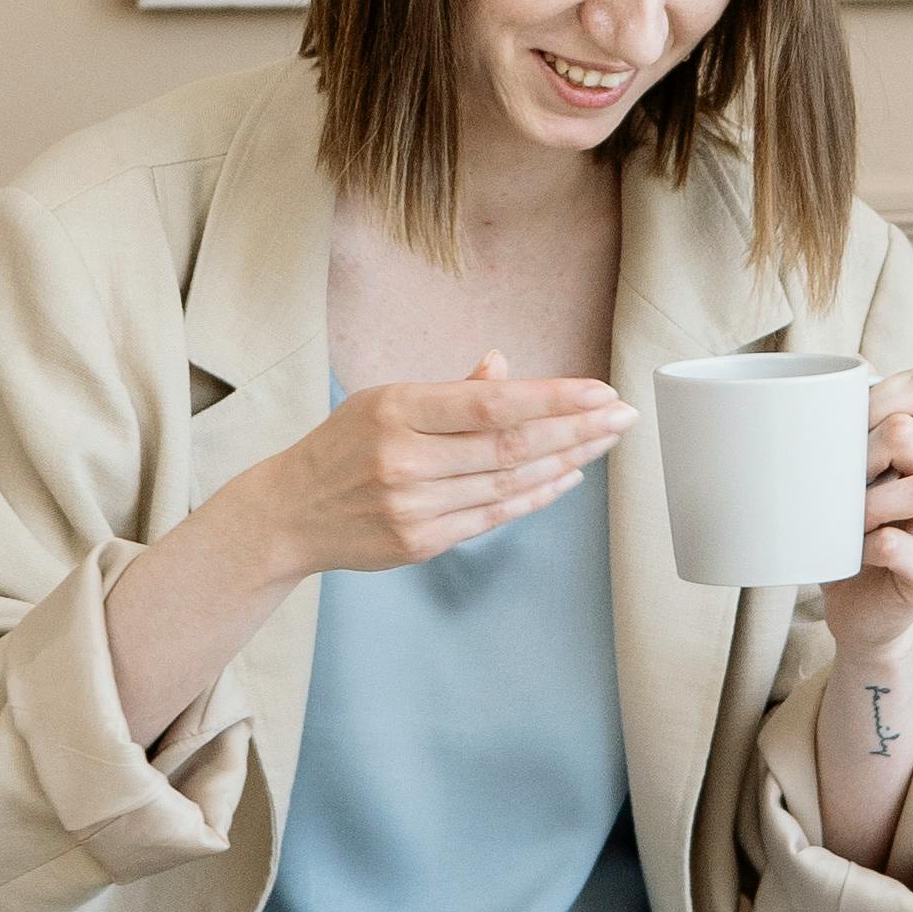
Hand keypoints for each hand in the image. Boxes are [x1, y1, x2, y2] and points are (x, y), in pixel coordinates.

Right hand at [275, 357, 625, 576]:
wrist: (290, 513)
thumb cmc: (345, 446)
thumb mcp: (386, 400)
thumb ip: (451, 391)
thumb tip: (506, 368)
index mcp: (397, 409)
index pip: (490, 403)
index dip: (552, 398)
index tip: (600, 390)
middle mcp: (405, 460)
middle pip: (510, 445)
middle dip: (576, 430)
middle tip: (622, 415)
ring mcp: (413, 507)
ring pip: (508, 483)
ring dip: (567, 462)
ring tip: (606, 441)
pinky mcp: (421, 543)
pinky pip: (493, 517)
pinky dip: (536, 496)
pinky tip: (569, 477)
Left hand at [820, 367, 912, 671]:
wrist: (860, 614)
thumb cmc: (847, 538)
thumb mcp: (847, 479)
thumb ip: (849, 430)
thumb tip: (837, 366)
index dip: (876, 394)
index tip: (841, 426)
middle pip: (910, 432)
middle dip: (860, 450)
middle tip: (836, 481)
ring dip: (869, 501)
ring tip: (847, 521)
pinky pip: (895, 545)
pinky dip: (863, 546)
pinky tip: (851, 554)